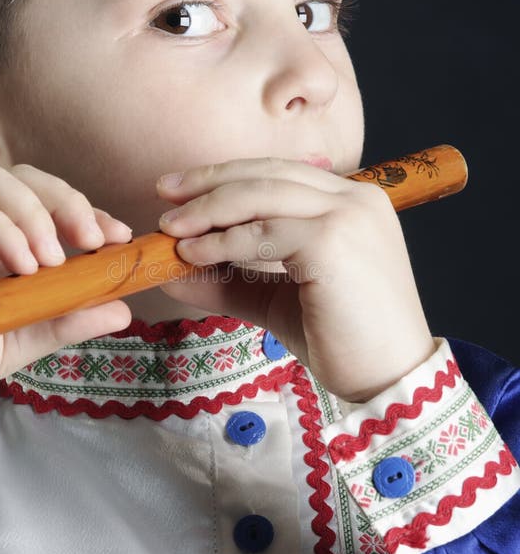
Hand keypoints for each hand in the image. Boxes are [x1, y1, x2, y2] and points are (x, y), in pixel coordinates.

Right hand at [0, 165, 131, 413]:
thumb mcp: (17, 342)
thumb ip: (64, 322)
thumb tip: (122, 310)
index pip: (46, 204)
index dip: (85, 212)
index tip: (118, 236)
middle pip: (23, 178)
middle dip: (67, 201)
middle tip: (93, 240)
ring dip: (36, 213)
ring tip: (51, 260)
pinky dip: (3, 230)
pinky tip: (21, 267)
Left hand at [156, 158, 435, 402]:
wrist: (390, 380)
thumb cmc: (342, 340)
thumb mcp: (276, 300)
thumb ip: (230, 279)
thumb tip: (171, 272)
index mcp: (351, 203)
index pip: (279, 174)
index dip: (227, 176)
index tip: (182, 189)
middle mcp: (355, 198)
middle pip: (267, 174)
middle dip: (209, 182)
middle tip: (164, 194)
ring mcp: (347, 215)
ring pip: (261, 195)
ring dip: (208, 210)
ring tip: (171, 228)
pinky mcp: (332, 241)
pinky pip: (263, 231)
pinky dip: (223, 241)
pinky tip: (194, 253)